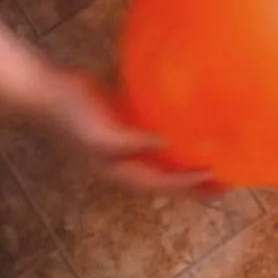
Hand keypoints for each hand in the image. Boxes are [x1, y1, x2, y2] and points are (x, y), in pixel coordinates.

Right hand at [35, 67, 211, 192]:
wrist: (49, 91)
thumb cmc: (70, 114)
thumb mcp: (97, 133)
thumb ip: (127, 142)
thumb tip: (162, 144)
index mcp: (119, 170)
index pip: (161, 183)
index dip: (187, 184)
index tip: (215, 176)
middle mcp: (126, 163)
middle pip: (167, 180)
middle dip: (196, 186)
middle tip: (229, 183)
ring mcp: (127, 145)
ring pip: (165, 161)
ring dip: (188, 165)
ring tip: (217, 163)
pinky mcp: (128, 124)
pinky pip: (157, 138)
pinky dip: (175, 139)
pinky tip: (190, 130)